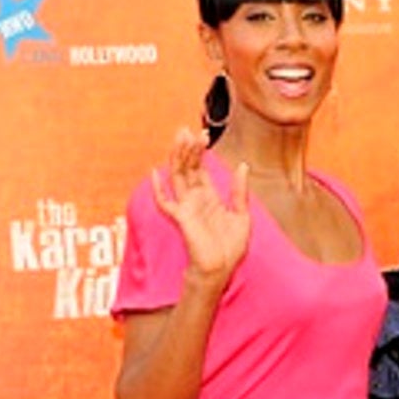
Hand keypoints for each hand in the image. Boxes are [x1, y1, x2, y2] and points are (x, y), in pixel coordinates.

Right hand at [152, 127, 250, 287]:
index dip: (201, 152)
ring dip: (178, 158)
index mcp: (209, 198)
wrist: (221, 269)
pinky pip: (165, 202)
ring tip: (180, 137)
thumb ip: (239, 191)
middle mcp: (195, 200)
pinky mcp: (181, 218)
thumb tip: (243, 165)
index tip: (204, 134)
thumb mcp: (242, 215)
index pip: (201, 170)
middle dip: (188, 149)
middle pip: (188, 169)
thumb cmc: (230, 248)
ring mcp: (186, 208)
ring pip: (178, 177)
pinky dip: (158, 188)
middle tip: (188, 129)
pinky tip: (156, 171)